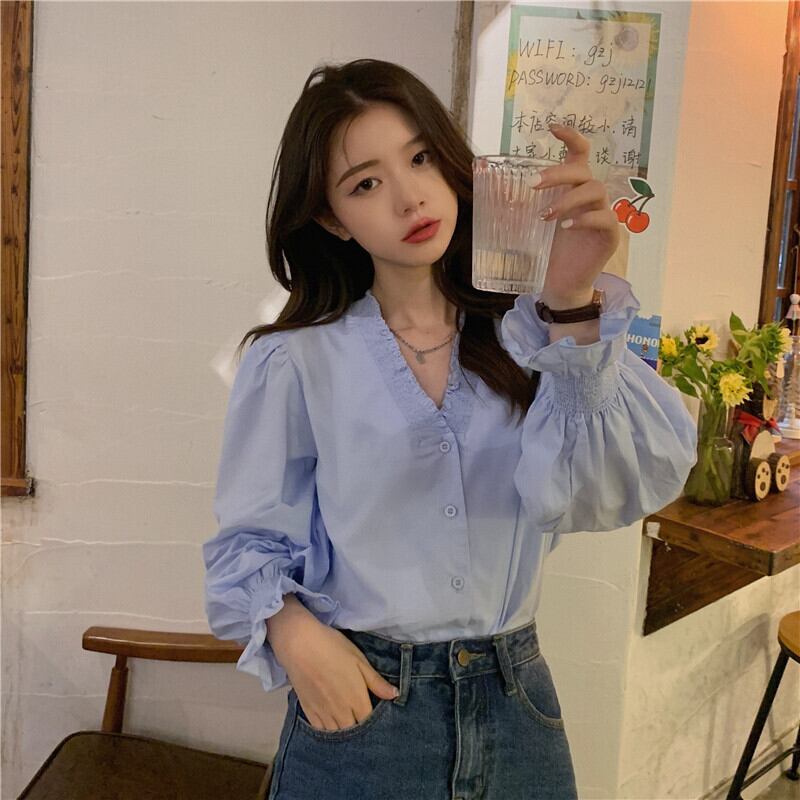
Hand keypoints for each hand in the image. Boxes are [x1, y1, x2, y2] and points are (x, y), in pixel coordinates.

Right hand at [270, 613, 398, 731]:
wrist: (299, 645)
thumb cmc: (333, 648)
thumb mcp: (359, 660)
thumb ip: (376, 682)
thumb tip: (395, 695)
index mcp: (356, 699)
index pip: (369, 722)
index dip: (375, 722)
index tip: (377, 716)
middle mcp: (341, 712)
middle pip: (354, 732)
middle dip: (360, 728)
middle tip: (362, 720)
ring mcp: (323, 714)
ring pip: (337, 734)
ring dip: (345, 733)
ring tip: (348, 724)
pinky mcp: (308, 711)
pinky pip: (320, 731)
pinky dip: (328, 732)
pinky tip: (332, 726)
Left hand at [535, 125, 620, 305]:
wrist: (560, 286)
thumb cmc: (547, 253)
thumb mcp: (529, 225)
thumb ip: (517, 205)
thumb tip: (490, 187)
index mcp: (574, 189)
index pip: (579, 155)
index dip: (570, 138)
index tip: (551, 127)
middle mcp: (591, 198)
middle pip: (583, 171)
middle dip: (558, 173)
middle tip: (533, 183)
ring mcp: (604, 215)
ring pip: (595, 190)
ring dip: (568, 198)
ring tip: (546, 215)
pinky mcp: (610, 236)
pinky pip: (605, 218)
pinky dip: (584, 220)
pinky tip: (566, 227)